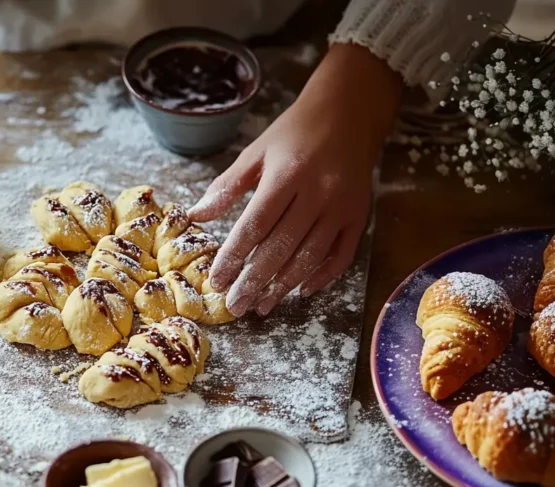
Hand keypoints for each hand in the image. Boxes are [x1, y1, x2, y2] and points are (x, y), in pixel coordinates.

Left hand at [188, 44, 402, 316]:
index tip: (216, 281)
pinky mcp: (359, 216)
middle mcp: (317, 194)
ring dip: (283, 286)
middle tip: (235, 306)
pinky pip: (342, 255)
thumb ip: (227, 186)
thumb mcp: (255, 152)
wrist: (348, 112)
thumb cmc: (294, 133)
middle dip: (255, 282)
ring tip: (261, 306)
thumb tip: (195, 216)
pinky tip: (300, 291)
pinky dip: (322, 277)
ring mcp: (341, 208)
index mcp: (287, 175)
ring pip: (310, 257)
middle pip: (281, 248)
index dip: (234, 257)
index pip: (254, 226)